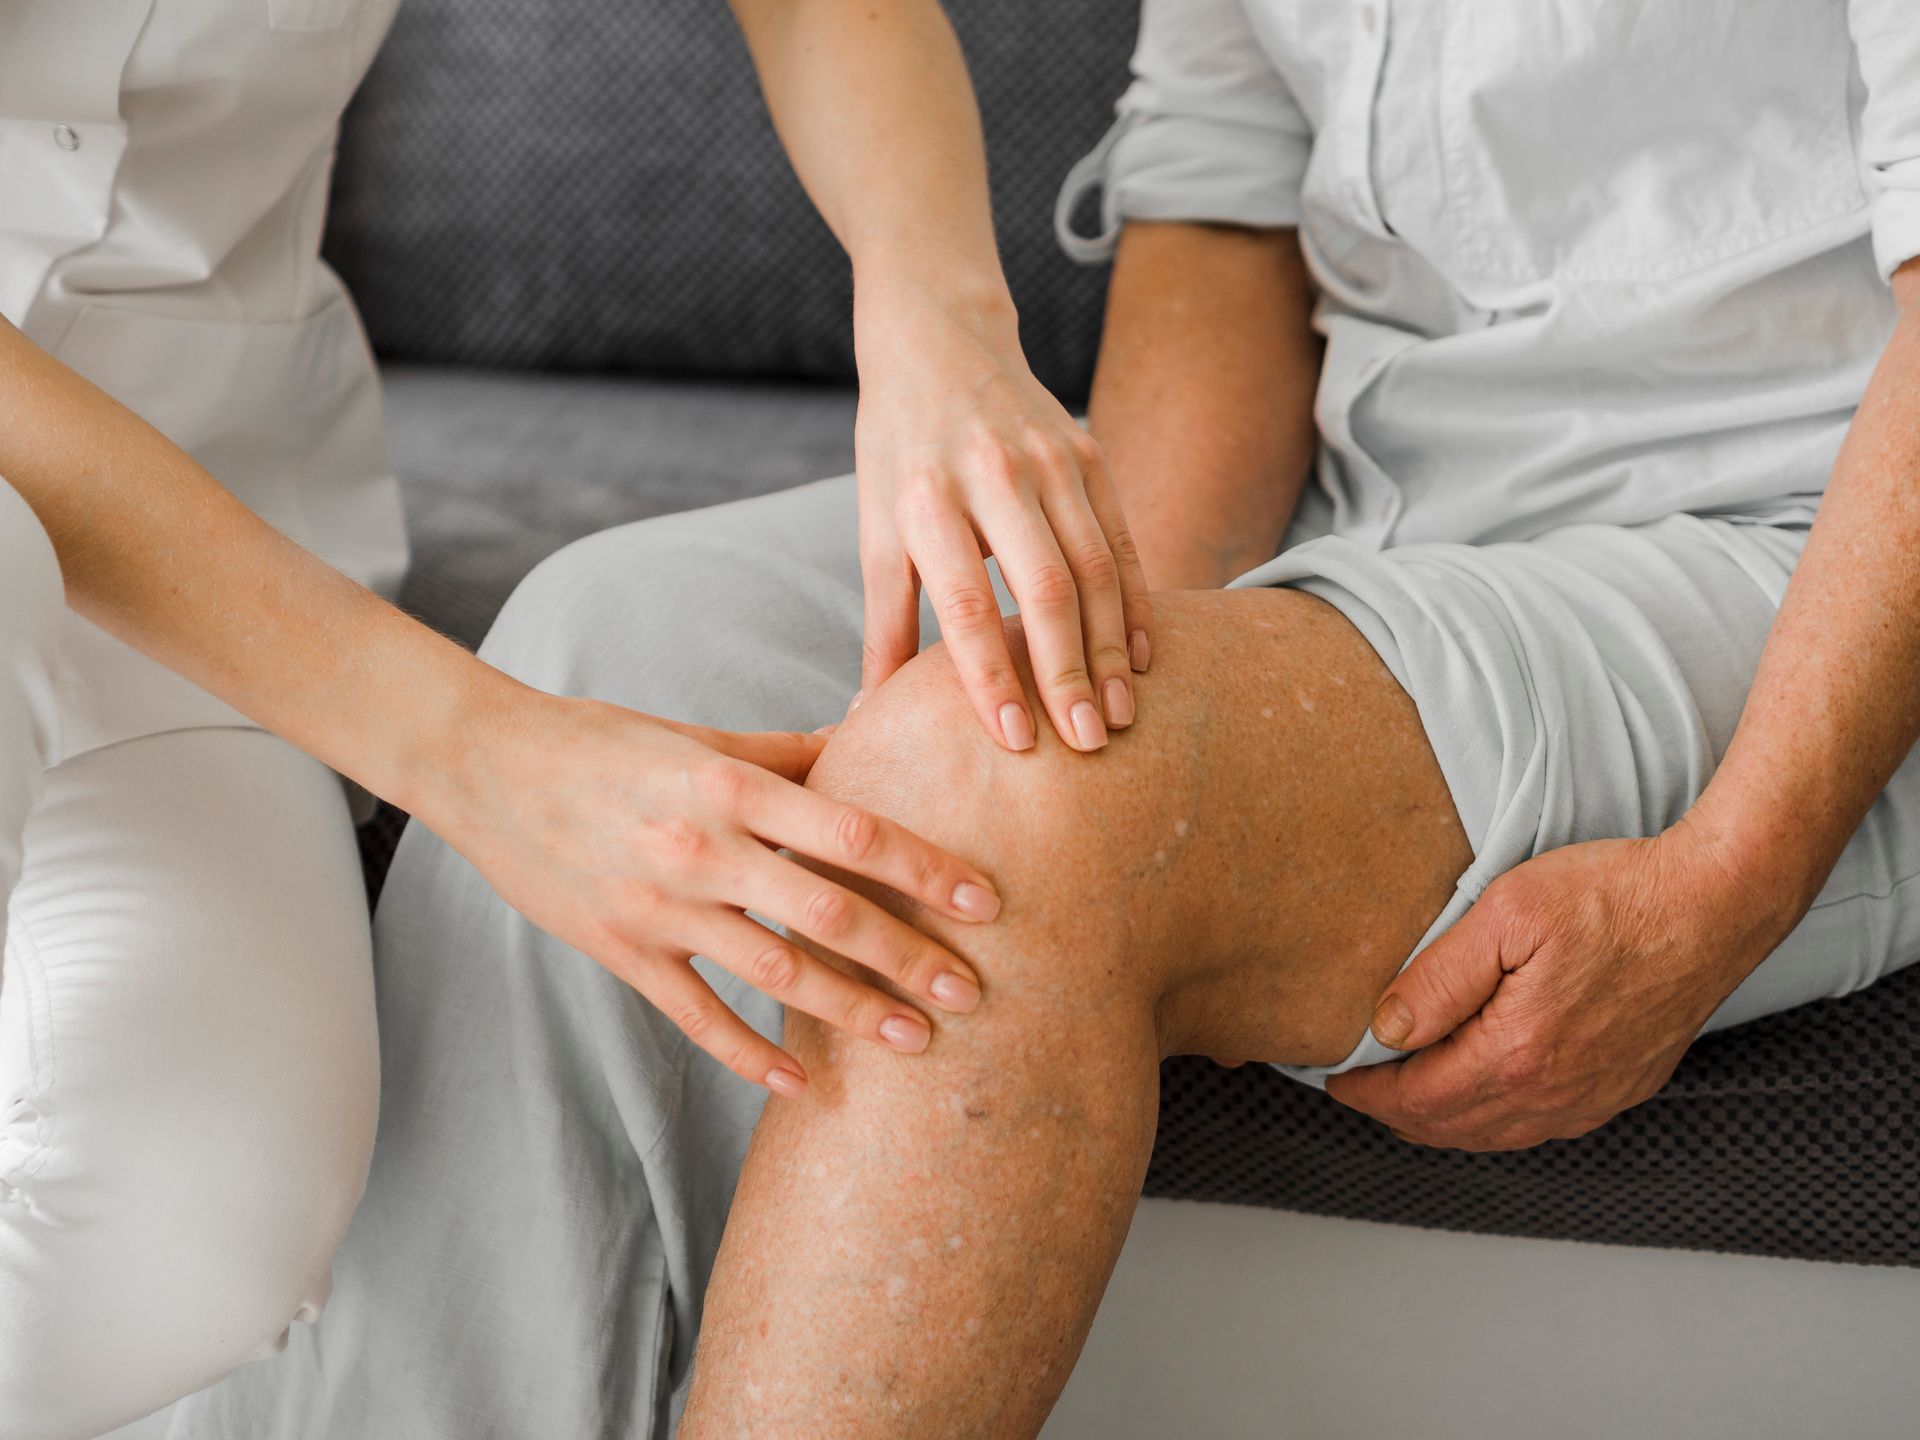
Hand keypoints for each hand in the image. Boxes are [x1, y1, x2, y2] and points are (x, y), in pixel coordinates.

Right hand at [428, 686, 1002, 1095]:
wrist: (484, 766)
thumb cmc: (601, 743)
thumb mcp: (699, 739)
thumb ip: (788, 754)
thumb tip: (870, 736)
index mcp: (730, 787)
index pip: (851, 833)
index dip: (924, 870)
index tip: (984, 902)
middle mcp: (702, 850)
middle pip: (829, 915)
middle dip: (908, 958)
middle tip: (973, 993)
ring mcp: (660, 908)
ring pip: (775, 975)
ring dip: (851, 1013)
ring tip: (915, 1042)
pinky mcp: (622, 951)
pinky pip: (697, 1017)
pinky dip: (751, 1056)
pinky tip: (802, 1083)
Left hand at [852, 282, 1151, 751]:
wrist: (940, 338)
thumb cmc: (899, 449)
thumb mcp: (876, 526)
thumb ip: (883, 622)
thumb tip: (866, 715)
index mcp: (926, 500)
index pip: (965, 603)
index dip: (991, 675)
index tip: (1015, 741)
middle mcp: (992, 476)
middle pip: (1044, 589)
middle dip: (1068, 673)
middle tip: (1087, 744)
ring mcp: (1049, 460)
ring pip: (1094, 568)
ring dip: (1110, 649)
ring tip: (1119, 716)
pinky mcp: (1089, 453)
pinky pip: (1122, 540)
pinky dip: (1135, 602)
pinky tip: (1141, 657)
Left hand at [1325, 828, 1792, 1150]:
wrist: (1715, 904)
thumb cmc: (1616, 897)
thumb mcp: (1507, 915)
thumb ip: (1439, 979)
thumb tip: (1386, 1030)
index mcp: (1516, 1055)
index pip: (1418, 1097)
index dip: (1368, 1092)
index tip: (1335, 1080)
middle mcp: (1557, 1093)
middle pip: (1453, 1127)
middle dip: (1398, 1114)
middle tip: (1361, 1091)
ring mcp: (1595, 1097)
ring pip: (1499, 1134)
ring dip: (1446, 1123)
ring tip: (1409, 1099)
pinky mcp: (1623, 1086)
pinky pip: (1544, 1124)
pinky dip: (1497, 1121)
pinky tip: (1484, 1096)